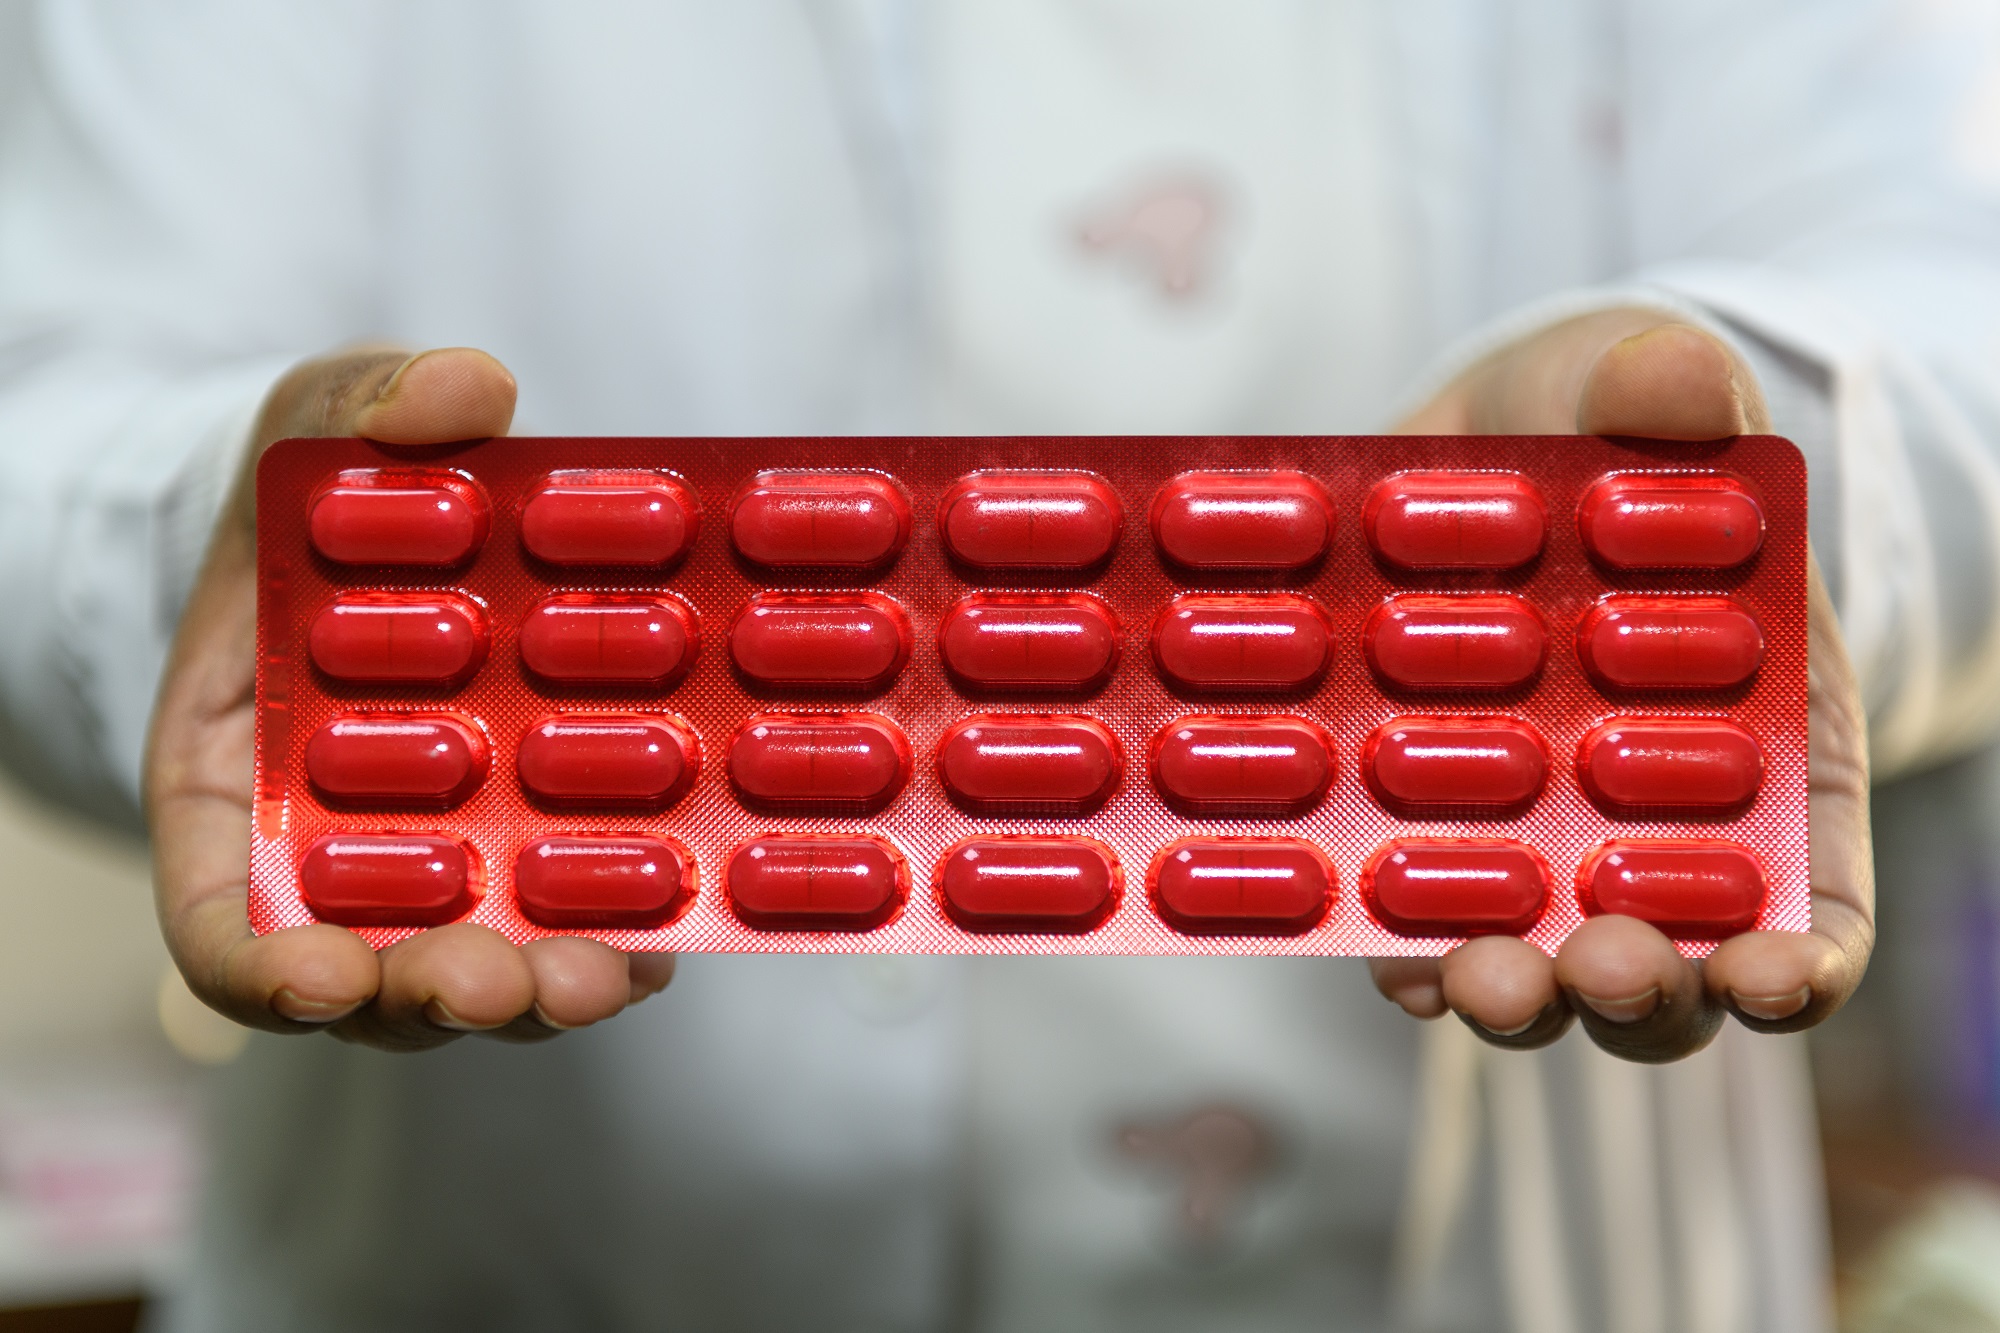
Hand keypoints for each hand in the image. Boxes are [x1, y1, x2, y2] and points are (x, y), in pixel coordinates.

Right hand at [144, 347, 677, 1050]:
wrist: (393, 531)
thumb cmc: (321, 498)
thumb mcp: (318, 427)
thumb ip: (366, 405)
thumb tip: (469, 384)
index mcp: (237, 786)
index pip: (220, 922)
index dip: (265, 970)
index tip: (323, 979)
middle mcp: (338, 859)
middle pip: (370, 975)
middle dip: (436, 992)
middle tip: (503, 983)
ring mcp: (445, 870)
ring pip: (485, 968)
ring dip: (544, 989)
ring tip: (613, 975)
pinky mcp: (539, 856)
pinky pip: (575, 919)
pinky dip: (625, 935)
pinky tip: (682, 922)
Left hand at [1371, 310, 1873, 1061]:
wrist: (1459, 440)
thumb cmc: (1590, 426)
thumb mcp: (1629, 385)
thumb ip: (1662, 388)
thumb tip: (1683, 374)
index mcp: (1759, 746)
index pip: (1807, 897)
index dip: (1800, 960)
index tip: (1775, 975)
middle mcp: (1649, 825)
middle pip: (1668, 962)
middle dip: (1644, 988)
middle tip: (1606, 967)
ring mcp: (1527, 843)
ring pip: (1539, 966)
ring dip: (1513, 993)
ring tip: (1474, 978)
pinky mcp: (1415, 837)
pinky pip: (1408, 926)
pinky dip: (1392, 948)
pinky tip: (1362, 935)